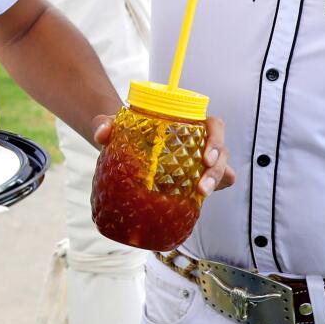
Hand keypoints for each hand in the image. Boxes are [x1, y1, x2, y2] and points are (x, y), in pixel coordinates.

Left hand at [90, 114, 235, 194]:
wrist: (124, 144)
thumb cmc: (127, 130)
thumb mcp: (116, 124)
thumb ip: (105, 123)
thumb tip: (102, 133)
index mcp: (188, 123)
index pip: (214, 126)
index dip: (216, 139)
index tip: (206, 155)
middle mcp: (199, 141)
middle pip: (222, 151)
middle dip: (217, 169)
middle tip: (202, 185)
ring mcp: (200, 161)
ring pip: (222, 169)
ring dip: (216, 181)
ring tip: (202, 194)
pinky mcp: (196, 178)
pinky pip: (215, 184)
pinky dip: (213, 190)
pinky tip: (200, 200)